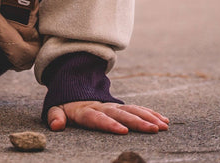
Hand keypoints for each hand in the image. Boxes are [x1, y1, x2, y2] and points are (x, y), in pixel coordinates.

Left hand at [47, 100, 168, 133]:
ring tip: (163, 126)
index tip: (123, 131)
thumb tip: (56, 125)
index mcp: (86, 111)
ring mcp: (113, 106)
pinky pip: (138, 109)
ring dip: (148, 118)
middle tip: (154, 130)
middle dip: (138, 122)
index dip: (109, 124)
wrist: (73, 88)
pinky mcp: (120, 107)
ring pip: (133, 110)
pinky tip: (164, 120)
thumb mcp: (56, 109)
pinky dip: (151, 114)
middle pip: (121, 114)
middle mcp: (102, 107)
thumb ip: (55, 117)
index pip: (98, 118)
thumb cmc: (65, 106)